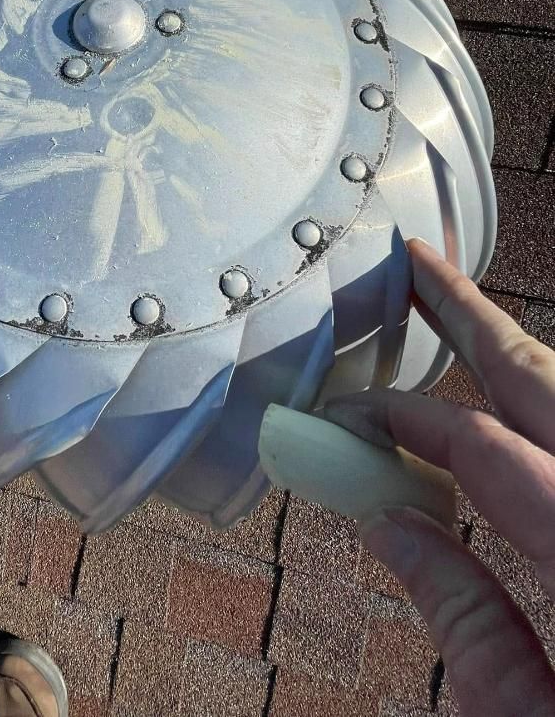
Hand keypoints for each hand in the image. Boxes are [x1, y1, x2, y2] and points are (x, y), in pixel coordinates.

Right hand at [323, 238, 554, 716]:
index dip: (406, 422)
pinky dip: (553, 418)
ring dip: (524, 361)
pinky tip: (521, 402)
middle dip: (478, 323)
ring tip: (462, 313)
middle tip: (416, 265)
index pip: (487, 454)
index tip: (345, 417)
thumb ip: (460, 613)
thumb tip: (383, 517)